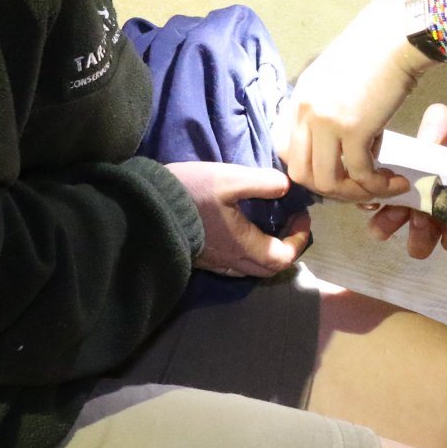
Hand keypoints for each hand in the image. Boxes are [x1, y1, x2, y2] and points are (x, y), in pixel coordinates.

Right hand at [165, 161, 312, 277]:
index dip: (299, 238)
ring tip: (270, 225)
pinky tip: (244, 231)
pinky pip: (235, 264)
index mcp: (244, 247)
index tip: (301, 216)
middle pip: (271, 268)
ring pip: (252, 268)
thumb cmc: (190, 194)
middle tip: (290, 222)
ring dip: (269, 250)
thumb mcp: (229, 179)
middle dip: (287, 247)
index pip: (284, 256)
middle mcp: (232, 261)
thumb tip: (286, 186)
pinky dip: (250, 251)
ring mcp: (216, 262)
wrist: (145, 209)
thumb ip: (261, 182)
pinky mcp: (203, 258)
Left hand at [284, 0, 431, 201]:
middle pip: (301, 172)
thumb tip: (336, 131)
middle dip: (330, 190)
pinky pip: (360, 172)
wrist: (395, 36)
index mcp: (298, 98)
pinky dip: (377, 185)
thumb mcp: (334, 75)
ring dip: (354, 193)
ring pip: (328, 181)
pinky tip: (396, 181)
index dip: (306, 168)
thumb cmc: (374, 50)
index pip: (283, 149)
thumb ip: (326, 103)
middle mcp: (306, 112)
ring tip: (379, 189)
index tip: (332, 170)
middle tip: (357, 188)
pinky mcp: (354, 129)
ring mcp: (326, 122)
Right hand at [367, 104, 446, 259]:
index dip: (369, 193)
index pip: (377, 184)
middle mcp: (415, 194)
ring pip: (416, 237)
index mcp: (406, 168)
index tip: (372, 197)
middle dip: (385, 225)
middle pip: (389, 218)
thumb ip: (438, 122)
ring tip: (425, 224)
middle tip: (394, 220)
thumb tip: (425, 141)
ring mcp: (438, 212)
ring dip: (416, 238)